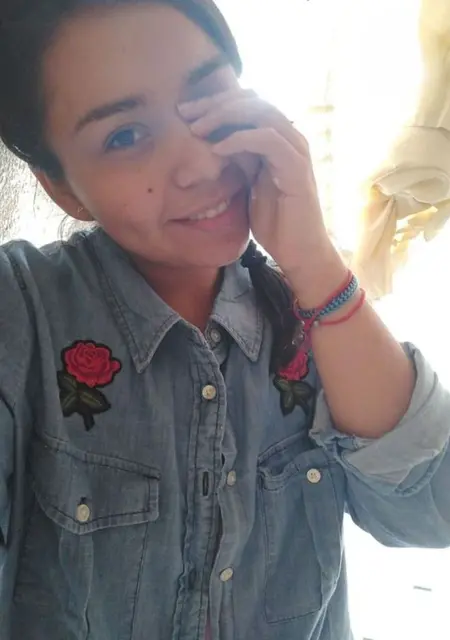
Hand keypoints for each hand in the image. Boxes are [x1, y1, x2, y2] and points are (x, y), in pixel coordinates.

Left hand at [178, 88, 338, 284]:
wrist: (299, 252)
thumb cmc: (275, 222)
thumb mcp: (249, 185)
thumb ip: (238, 160)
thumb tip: (213, 140)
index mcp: (279, 140)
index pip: (247, 104)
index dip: (215, 102)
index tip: (185, 111)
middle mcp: (290, 139)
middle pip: (252, 100)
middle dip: (215, 103)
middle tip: (185, 112)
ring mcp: (296, 151)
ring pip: (261, 113)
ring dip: (225, 116)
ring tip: (197, 128)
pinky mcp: (297, 168)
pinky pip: (267, 140)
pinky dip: (240, 139)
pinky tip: (217, 148)